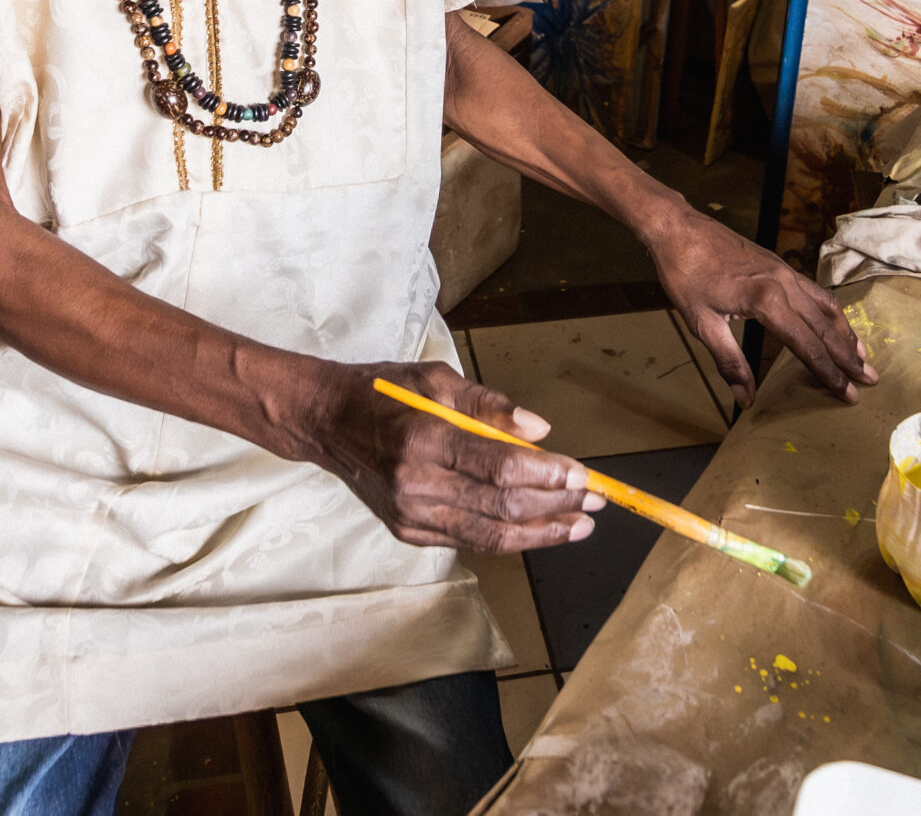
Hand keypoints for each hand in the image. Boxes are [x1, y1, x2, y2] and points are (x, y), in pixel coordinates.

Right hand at [294, 360, 600, 553]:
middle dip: (554, 507)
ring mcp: (410, 515)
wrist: (326, 422)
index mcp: (423, 440)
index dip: (546, 476)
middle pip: (499, 507)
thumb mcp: (436, 380)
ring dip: (539, 534)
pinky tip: (536, 529)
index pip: (498, 468)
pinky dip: (505, 537)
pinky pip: (467, 540)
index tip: (582, 476)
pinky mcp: (407, 531)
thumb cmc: (382, 392)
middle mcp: (415, 485)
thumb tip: (539, 431)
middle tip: (594, 501)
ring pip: (488, 536)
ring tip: (577, 526)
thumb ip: (490, 406)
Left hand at [643, 207, 876, 406]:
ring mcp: (785, 272)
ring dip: (845, 334)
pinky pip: (815, 292)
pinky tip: (835, 324)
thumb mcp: (701, 323)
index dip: (828, 373)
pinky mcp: (781, 265)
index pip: (807, 346)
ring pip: (825, 307)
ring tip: (861, 358)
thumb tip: (746, 398)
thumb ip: (729, 362)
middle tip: (869, 382)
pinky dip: (831, 313)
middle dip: (847, 358)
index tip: (848, 395)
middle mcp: (784, 284)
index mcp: (766, 300)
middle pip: (824, 328)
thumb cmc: (686, 276)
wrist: (679, 229)